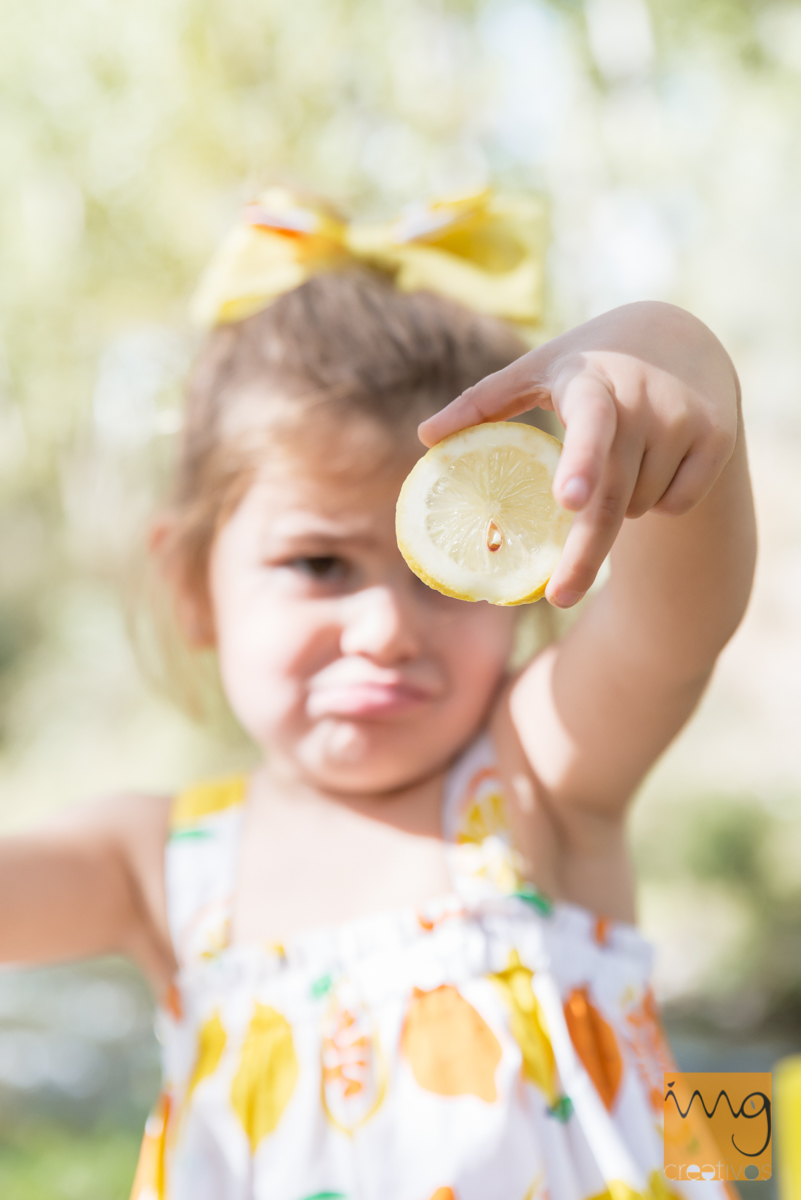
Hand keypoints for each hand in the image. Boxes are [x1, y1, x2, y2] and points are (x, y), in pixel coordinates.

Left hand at [418, 302, 739, 607]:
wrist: (680, 335)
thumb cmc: (590, 361)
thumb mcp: (539, 368)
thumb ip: (484, 401)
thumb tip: (424, 438)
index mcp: (592, 381)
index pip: (588, 423)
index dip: (580, 461)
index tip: (568, 499)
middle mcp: (643, 400)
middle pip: (610, 498)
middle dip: (585, 553)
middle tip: (559, 598)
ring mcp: (685, 420)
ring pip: (640, 505)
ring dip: (619, 508)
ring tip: (616, 462)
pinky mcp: (718, 439)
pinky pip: (676, 504)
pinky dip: (658, 503)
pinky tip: (654, 464)